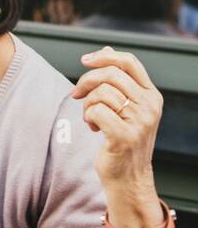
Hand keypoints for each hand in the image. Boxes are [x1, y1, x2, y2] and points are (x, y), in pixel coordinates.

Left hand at [71, 45, 164, 227]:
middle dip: (87, 80)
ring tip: (91, 117)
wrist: (128, 178)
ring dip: (88, 103)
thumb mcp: (126, 107)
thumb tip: (107, 49)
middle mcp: (150, 107)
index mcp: (152, 96)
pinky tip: (94, 128)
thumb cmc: (123, 139)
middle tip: (76, 93)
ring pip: (102, 92)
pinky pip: (96, 111)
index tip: (84, 61)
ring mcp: (140, 122)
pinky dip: (88, 117)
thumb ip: (119, 80)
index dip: (104, 56)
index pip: (129, 61)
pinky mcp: (125, 137)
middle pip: (111, 74)